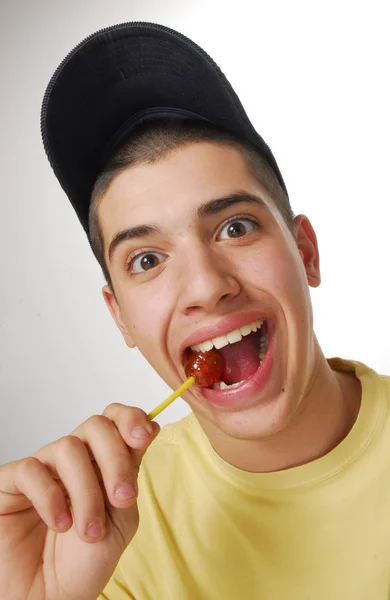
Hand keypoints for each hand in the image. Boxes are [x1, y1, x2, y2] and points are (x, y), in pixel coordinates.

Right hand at [0, 404, 158, 599]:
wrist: (51, 598)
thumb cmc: (85, 562)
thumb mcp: (121, 517)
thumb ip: (131, 473)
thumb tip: (151, 427)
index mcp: (101, 462)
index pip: (114, 420)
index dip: (130, 419)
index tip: (145, 437)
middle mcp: (73, 460)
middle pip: (95, 426)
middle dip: (115, 459)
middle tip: (123, 498)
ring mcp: (42, 468)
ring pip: (67, 447)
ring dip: (86, 491)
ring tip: (89, 530)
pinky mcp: (11, 483)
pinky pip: (31, 470)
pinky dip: (51, 498)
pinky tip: (59, 524)